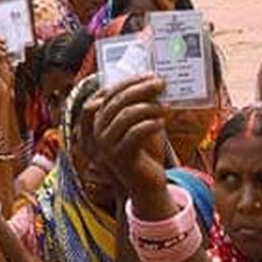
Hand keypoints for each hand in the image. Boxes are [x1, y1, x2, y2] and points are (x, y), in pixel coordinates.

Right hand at [92, 75, 167, 198]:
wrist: (145, 186)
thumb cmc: (144, 154)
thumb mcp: (138, 127)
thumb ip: (138, 108)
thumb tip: (152, 85)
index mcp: (97, 123)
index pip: (106, 94)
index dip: (126, 82)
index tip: (147, 75)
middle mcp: (96, 133)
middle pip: (115, 101)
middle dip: (140, 88)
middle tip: (161, 83)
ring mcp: (106, 146)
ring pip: (125, 115)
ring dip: (148, 106)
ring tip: (165, 107)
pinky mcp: (120, 157)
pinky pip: (136, 133)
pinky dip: (151, 124)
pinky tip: (162, 123)